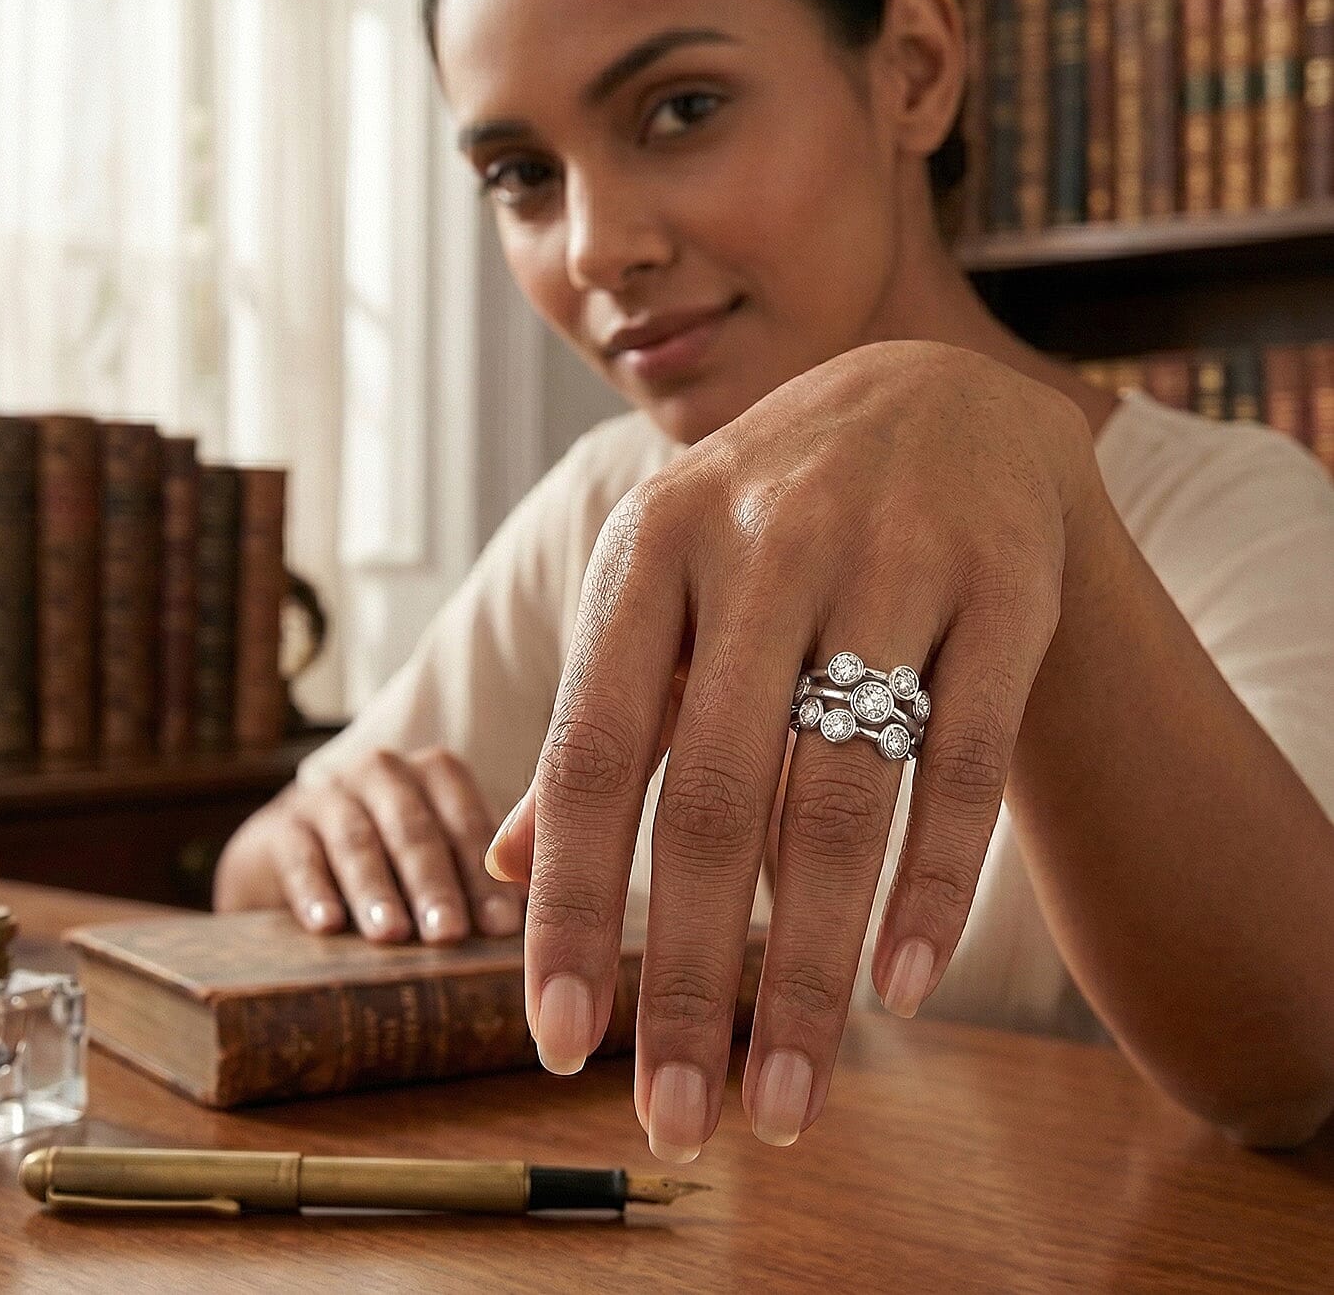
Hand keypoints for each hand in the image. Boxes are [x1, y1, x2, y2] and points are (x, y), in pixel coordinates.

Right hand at [213, 746, 524, 942]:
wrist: (291, 862)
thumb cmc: (393, 869)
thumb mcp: (436, 865)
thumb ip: (480, 883)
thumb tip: (539, 937)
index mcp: (435, 775)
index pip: (466, 820)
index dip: (483, 874)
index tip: (500, 928)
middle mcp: (384, 773)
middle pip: (415, 828)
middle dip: (434, 883)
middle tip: (449, 934)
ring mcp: (328, 796)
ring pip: (357, 840)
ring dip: (376, 889)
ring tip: (392, 935)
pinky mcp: (279, 829)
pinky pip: (299, 856)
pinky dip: (314, 889)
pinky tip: (327, 925)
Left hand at [484, 340, 1096, 1157]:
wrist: (932, 393)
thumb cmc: (768, 517)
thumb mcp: (660, 587)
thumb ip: (598, 718)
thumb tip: (511, 867)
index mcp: (649, 549)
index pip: (592, 755)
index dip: (572, 906)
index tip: (557, 1042)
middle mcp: (760, 546)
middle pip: (712, 797)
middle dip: (687, 978)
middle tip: (672, 1121)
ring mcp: (891, 557)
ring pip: (841, 794)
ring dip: (807, 968)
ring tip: (784, 1099)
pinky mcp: (1004, 583)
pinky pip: (967, 759)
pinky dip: (933, 884)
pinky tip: (899, 990)